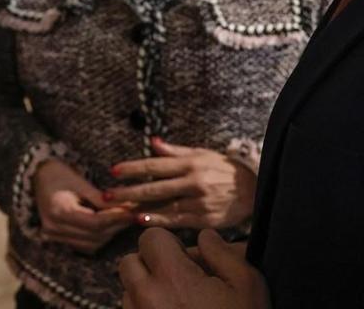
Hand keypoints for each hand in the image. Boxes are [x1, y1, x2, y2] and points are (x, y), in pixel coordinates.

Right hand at [32, 158, 136, 253]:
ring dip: (110, 234)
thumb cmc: (57, 172)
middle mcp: (53, 228)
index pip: (95, 223)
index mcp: (58, 211)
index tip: (134, 211)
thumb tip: (127, 208)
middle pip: (95, 236)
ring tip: (124, 220)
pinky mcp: (56, 239)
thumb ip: (100, 198)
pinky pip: (84, 246)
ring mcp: (53, 236)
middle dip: (117, 226)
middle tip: (135, 215)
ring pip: (91, 245)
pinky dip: (99, 238)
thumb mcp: (78, 181)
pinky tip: (109, 226)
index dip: (117, 218)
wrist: (35, 175)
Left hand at [107, 137, 254, 230]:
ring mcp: (198, 201)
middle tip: (107, 195)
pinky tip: (142, 221)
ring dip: (139, 207)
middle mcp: (193, 181)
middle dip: (128, 191)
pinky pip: (177, 220)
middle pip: (154, 187)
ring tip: (119, 210)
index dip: (133, 168)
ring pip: (163, 205)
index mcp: (190, 163)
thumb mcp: (202, 154)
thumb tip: (153, 142)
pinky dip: (159, 220)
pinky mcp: (204, 218)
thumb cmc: (225, 170)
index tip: (114, 170)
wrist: (256, 189)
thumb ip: (176, 151)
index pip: (155, 164)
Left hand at [119, 227, 268, 308]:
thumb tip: (204, 237)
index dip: (168, 244)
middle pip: (129, 263)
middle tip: (178, 280)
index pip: (149, 238)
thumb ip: (223, 253)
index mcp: (172, 278)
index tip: (184, 259)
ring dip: (145, 292)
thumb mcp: (247, 285)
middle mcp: (146, 299)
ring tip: (177, 305)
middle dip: (150, 265)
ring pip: (127, 293)